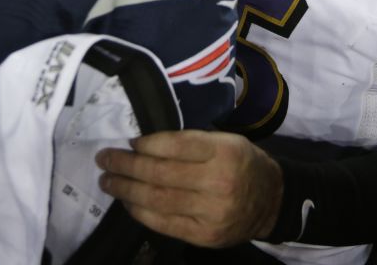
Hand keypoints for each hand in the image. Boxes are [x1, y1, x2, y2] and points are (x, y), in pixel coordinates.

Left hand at [96, 130, 281, 248]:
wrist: (271, 201)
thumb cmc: (242, 163)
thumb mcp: (225, 140)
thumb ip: (191, 141)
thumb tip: (143, 142)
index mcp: (225, 151)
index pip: (176, 145)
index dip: (147, 144)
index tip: (129, 141)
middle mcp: (219, 182)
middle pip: (161, 174)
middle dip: (126, 166)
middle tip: (105, 159)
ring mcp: (212, 213)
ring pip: (158, 200)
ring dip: (126, 190)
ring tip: (108, 181)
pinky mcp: (205, 236)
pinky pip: (164, 224)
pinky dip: (140, 212)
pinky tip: (128, 202)